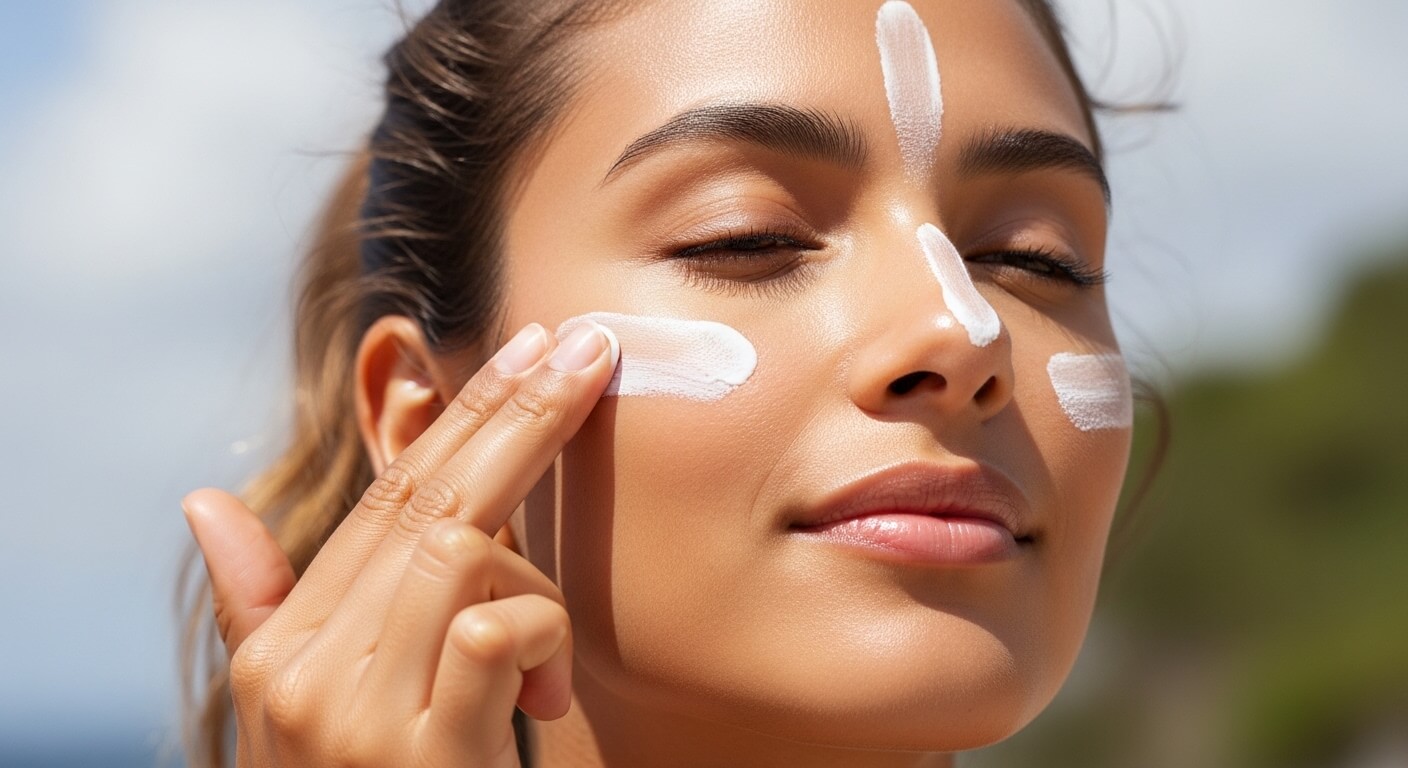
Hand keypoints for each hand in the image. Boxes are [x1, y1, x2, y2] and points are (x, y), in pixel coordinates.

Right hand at [183, 320, 617, 766]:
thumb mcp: (307, 712)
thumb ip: (261, 604)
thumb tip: (204, 500)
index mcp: (284, 647)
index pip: (382, 502)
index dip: (457, 418)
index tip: (526, 355)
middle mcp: (306, 670)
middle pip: (425, 502)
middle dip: (514, 416)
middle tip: (583, 348)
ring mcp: (357, 715)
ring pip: (459, 549)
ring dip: (532, 548)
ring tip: (558, 632)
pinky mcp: (418, 757)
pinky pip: (490, 632)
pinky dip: (534, 626)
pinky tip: (549, 686)